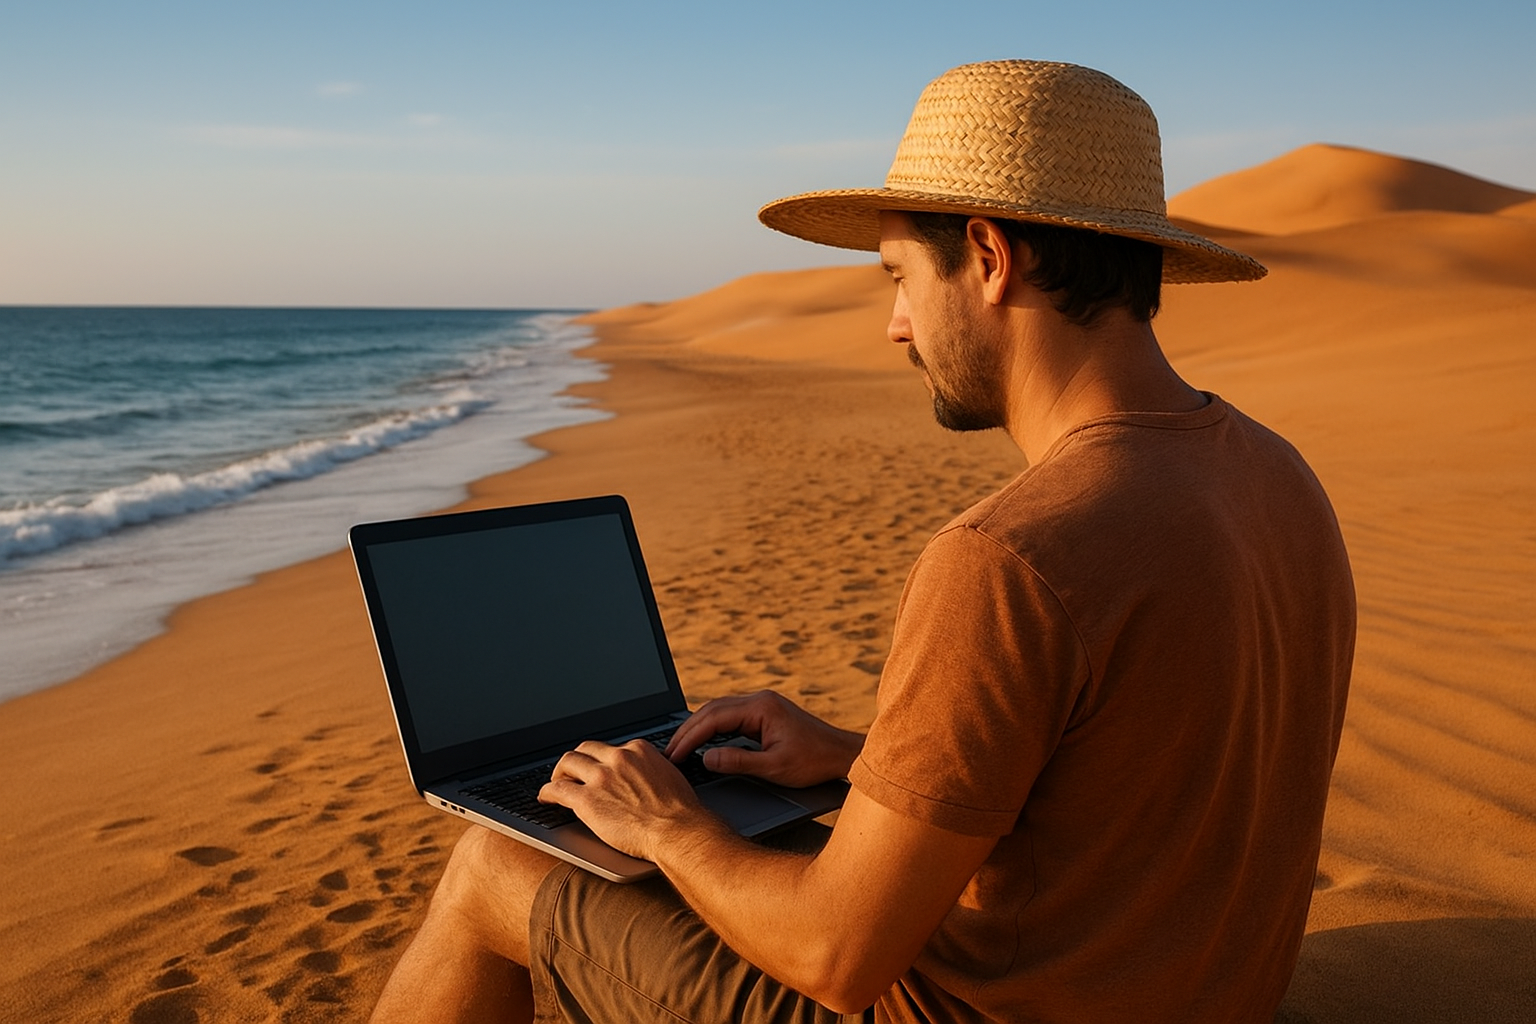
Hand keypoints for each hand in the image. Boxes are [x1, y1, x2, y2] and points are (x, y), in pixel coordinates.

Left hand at [539, 739, 720, 861]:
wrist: (678, 831)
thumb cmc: (680, 812)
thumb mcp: (668, 776)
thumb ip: (650, 770)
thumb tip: (643, 776)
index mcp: (638, 750)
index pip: (610, 748)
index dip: (600, 760)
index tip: (597, 769)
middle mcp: (617, 757)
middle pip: (585, 749)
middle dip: (576, 760)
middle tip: (571, 772)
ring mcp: (600, 777)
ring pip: (567, 762)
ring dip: (559, 772)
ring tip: (556, 783)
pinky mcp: (586, 799)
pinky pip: (557, 789)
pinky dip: (546, 791)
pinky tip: (545, 798)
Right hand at [665, 690, 863, 788]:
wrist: (841, 754)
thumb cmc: (813, 761)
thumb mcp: (774, 767)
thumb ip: (738, 761)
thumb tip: (706, 759)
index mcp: (761, 708)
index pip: (713, 718)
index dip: (690, 737)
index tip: (674, 755)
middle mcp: (759, 700)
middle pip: (711, 710)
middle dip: (687, 731)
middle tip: (668, 753)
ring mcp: (762, 704)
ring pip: (718, 711)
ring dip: (697, 728)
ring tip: (678, 748)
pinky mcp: (764, 713)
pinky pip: (729, 715)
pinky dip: (711, 727)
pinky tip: (702, 741)